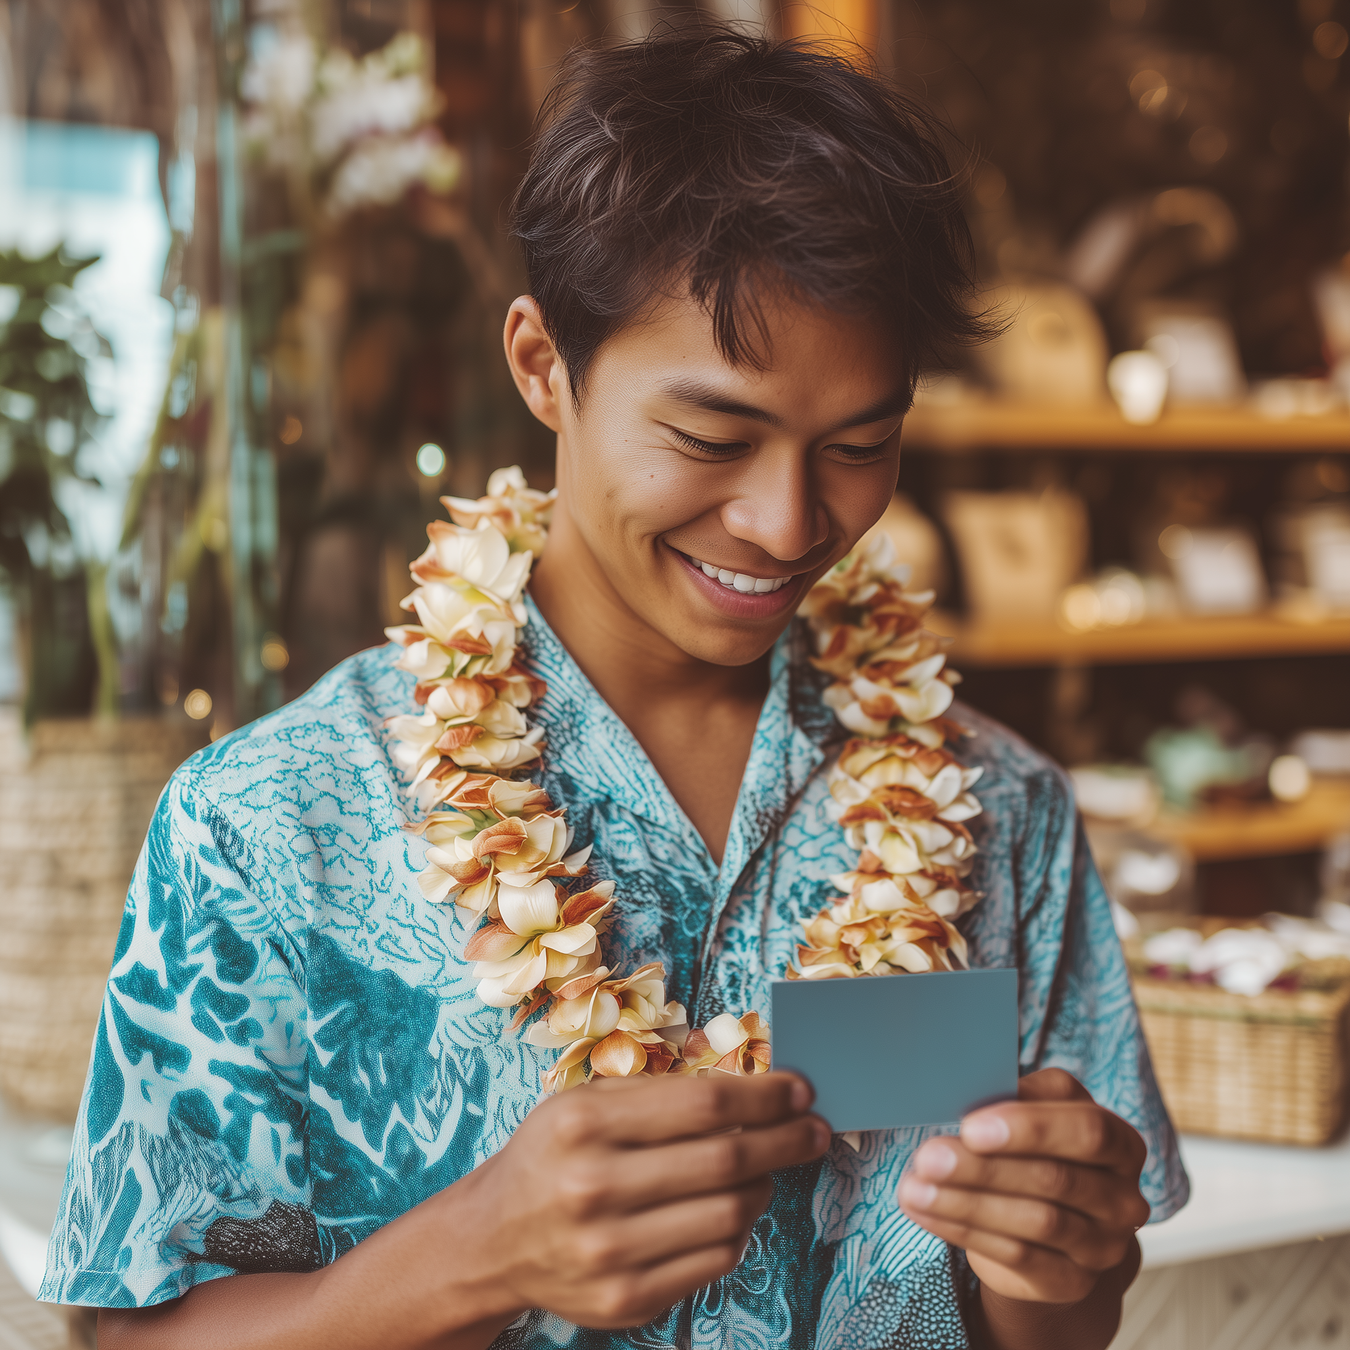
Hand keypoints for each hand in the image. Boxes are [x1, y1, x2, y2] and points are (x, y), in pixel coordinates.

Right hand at [455, 1072, 829, 1329]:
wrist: (492, 1241)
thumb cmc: (550, 1157)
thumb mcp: (584, 1103)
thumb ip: (659, 1093)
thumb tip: (751, 1088)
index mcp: (584, 1123)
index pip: (705, 1104)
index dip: (766, 1096)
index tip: (799, 1090)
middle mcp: (594, 1187)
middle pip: (726, 1160)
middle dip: (785, 1140)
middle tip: (812, 1129)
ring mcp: (610, 1250)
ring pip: (730, 1214)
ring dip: (764, 1186)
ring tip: (765, 1170)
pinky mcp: (626, 1298)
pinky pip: (715, 1260)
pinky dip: (737, 1230)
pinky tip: (732, 1209)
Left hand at [896, 1068, 1148, 1304]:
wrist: (1051, 1230)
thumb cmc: (1035, 1151)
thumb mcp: (1033, 1114)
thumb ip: (1013, 1097)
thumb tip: (964, 1086)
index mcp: (1120, 1143)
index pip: (1087, 1132)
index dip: (1031, 1127)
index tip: (971, 1126)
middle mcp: (1122, 1198)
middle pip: (1055, 1178)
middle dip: (984, 1167)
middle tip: (929, 1156)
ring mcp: (1102, 1246)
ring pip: (1035, 1220)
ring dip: (965, 1201)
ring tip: (915, 1186)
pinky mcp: (1070, 1281)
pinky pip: (1018, 1256)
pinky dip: (964, 1230)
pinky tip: (926, 1211)